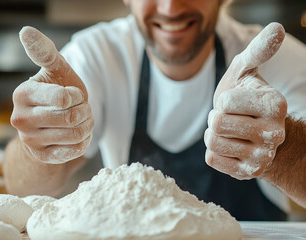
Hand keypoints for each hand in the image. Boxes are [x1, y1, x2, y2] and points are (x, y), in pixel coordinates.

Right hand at [11, 27, 93, 163]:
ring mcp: (28, 141)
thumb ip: (44, 51)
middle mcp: (20, 119)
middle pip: (71, 118)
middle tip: (79, 109)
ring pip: (75, 135)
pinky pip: (74, 151)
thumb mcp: (54, 70)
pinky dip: (82, 141)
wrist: (51, 123)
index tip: (71, 94)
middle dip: (84, 111)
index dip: (76, 96)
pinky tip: (75, 135)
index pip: (63, 98)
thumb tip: (25, 30)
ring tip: (79, 120)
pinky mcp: (41, 157)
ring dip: (86, 126)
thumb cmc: (56, 91)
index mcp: (22, 94)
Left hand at [205, 23, 286, 179]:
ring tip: (230, 131)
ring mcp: (263, 156)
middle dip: (216, 117)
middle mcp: (275, 133)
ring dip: (213, 134)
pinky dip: (214, 150)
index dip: (223, 100)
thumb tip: (277, 28)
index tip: (235, 102)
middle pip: (218, 123)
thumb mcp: (246, 71)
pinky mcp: (248, 173)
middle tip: (230, 118)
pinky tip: (229, 146)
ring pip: (213, 142)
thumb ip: (257, 51)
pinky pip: (212, 158)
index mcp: (275, 104)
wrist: (252, 130)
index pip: (225, 102)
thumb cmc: (244, 97)